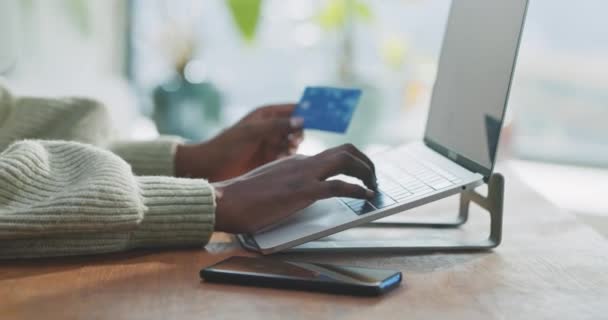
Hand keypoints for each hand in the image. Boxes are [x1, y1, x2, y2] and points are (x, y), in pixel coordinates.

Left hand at [175, 104, 303, 180]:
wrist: (209, 167)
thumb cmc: (226, 145)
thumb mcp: (252, 132)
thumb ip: (276, 125)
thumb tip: (301, 120)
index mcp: (267, 115)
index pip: (294, 108)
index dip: (308, 111)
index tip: (323, 116)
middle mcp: (272, 128)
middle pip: (298, 127)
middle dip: (299, 133)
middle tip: (293, 142)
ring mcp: (272, 144)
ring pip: (294, 144)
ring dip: (293, 148)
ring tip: (282, 153)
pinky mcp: (270, 160)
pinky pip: (287, 158)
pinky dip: (288, 159)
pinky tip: (281, 162)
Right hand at [212, 144, 377, 233]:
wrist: (226, 200)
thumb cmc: (242, 197)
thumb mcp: (270, 184)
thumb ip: (286, 183)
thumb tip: (295, 194)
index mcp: (295, 161)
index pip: (330, 154)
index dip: (349, 161)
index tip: (359, 172)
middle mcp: (303, 162)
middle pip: (345, 150)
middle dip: (365, 161)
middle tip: (373, 177)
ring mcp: (303, 174)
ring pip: (346, 160)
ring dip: (366, 171)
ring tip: (373, 185)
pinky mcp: (303, 191)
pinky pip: (338, 185)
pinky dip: (357, 189)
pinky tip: (365, 196)